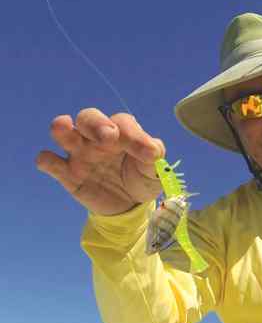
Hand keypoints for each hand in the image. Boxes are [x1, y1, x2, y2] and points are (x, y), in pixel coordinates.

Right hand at [36, 109, 164, 215]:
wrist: (128, 205)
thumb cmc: (141, 179)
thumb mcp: (154, 171)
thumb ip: (154, 158)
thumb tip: (153, 152)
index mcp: (122, 132)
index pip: (123, 123)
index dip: (134, 135)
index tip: (149, 154)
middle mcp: (97, 137)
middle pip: (88, 118)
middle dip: (96, 124)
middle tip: (109, 137)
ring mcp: (80, 153)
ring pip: (64, 132)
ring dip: (62, 128)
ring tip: (63, 127)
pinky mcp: (67, 173)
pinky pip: (50, 161)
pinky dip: (46, 159)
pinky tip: (48, 162)